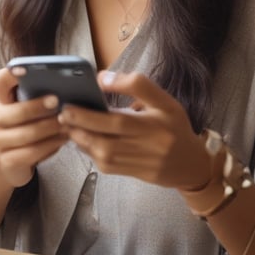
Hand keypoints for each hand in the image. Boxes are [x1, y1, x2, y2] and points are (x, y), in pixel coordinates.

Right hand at [0, 66, 67, 188]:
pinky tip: (63, 140)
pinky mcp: (6, 160)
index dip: (10, 75)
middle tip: (58, 101)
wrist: (9, 161)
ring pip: (27, 134)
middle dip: (38, 106)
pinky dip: (50, 145)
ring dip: (50, 128)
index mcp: (0, 99)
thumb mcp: (27, 108)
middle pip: (16, 111)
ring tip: (68, 123)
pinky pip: (31, 153)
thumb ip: (39, 95)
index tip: (24, 69)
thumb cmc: (25, 126)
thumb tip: (67, 84)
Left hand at [57, 71, 210, 188]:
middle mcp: (148, 147)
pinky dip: (90, 153)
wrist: (191, 164)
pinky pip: (106, 166)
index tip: (77, 100)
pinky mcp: (134, 175)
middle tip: (64, 113)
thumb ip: (136, 85)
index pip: (122, 119)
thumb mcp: (165, 101)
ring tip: (68, 125)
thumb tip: (102, 78)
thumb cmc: (175, 127)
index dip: (97, 111)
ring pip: (104, 155)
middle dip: (82, 126)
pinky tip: (81, 140)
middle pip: (108, 139)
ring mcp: (140, 164)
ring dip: (82, 141)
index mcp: (156, 125)